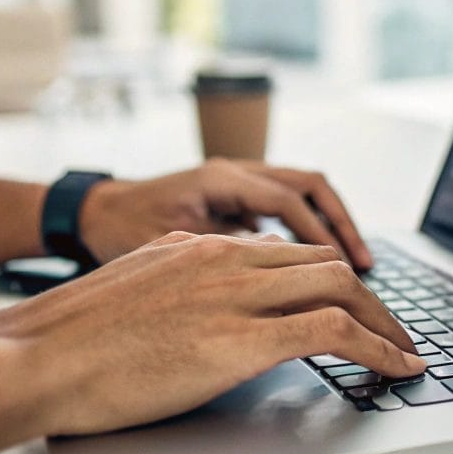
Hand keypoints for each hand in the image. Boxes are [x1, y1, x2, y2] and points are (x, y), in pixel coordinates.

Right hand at [5, 231, 423, 434]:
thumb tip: (212, 295)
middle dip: (373, 298)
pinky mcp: (240, 338)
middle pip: (326, 264)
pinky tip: (397, 367)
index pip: (292, 251)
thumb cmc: (70, 336)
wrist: (34, 356)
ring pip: (342, 287)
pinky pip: (333, 332)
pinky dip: (379, 348)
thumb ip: (182, 280)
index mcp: (202, 247)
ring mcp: (235, 294)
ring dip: (387, 322)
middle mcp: (227, 259)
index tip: (356, 305)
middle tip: (396, 331)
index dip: (335, 278)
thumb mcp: (134, 286)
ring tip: (406, 352)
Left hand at [79, 159, 373, 268]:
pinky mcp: (230, 200)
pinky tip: (311, 270)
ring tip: (354, 267)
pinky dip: (305, 232)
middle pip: (309, 187)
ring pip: (300, 193)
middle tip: (366, 270)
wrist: (86, 213)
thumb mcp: (169, 244)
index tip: (352, 274)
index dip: (325, 236)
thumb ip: (224, 256)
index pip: (291, 201)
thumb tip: (278, 282)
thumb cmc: (117, 230)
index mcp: (220, 177)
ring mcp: (234, 181)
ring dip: (329, 227)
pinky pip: (280, 208)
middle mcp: (233, 171)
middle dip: (343, 228)